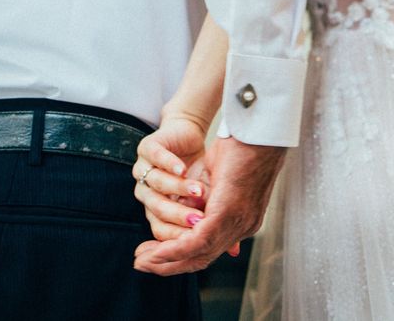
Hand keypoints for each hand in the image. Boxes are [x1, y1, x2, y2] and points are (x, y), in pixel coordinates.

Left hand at [133, 107, 209, 240]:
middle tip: (197, 220)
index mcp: (157, 212)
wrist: (189, 135)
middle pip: (157, 213)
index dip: (180, 239)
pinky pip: (157, 157)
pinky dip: (170, 163)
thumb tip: (233, 252)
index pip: (163, 233)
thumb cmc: (201, 170)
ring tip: (199, 192)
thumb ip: (215, 224)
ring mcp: (144, 170)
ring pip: (157, 186)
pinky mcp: (147, 148)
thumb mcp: (214, 200)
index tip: (200, 239)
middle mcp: (146, 194)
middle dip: (179, 218)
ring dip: (179, 190)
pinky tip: (183, 168)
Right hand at [134, 136, 286, 275]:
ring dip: (167, 257)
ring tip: (142, 259)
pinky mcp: (230, 212)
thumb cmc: (237, 153)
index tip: (151, 254)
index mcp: (239, 218)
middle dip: (168, 263)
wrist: (253, 130)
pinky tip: (157, 251)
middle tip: (140, 263)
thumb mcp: (218, 180)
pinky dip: (176, 247)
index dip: (180, 255)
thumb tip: (193, 221)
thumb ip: (207, 202)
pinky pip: (200, 238)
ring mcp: (239, 220)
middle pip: (201, 256)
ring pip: (197, 250)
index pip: (207, 248)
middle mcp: (241, 225)